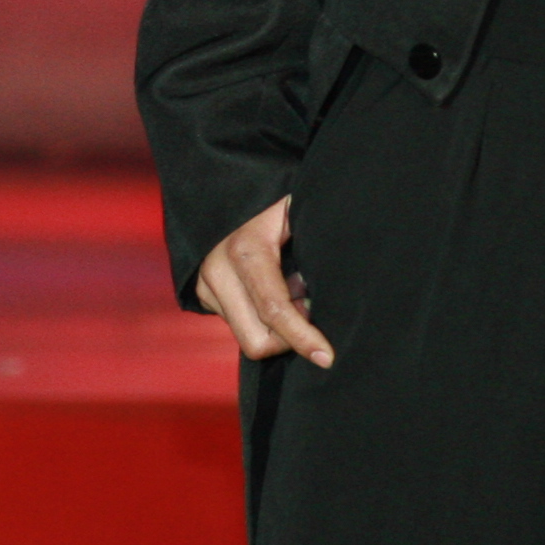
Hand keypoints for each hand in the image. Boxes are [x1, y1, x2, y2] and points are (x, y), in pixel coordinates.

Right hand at [193, 196, 332, 366]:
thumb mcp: (301, 213)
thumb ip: (317, 247)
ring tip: (293, 287)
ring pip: (249, 337)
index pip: (274, 310)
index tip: (327, 357)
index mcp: (245, 251)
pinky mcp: (203, 294)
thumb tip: (342, 288)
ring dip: (278, 325)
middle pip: (257, 341)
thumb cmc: (279, 201)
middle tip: (309, 305)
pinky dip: (264, 318)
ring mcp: (206, 285)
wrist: (232, 187)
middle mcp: (218, 272)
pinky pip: (240, 326)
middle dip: (289, 337)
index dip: (303, 338)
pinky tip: (275, 288)